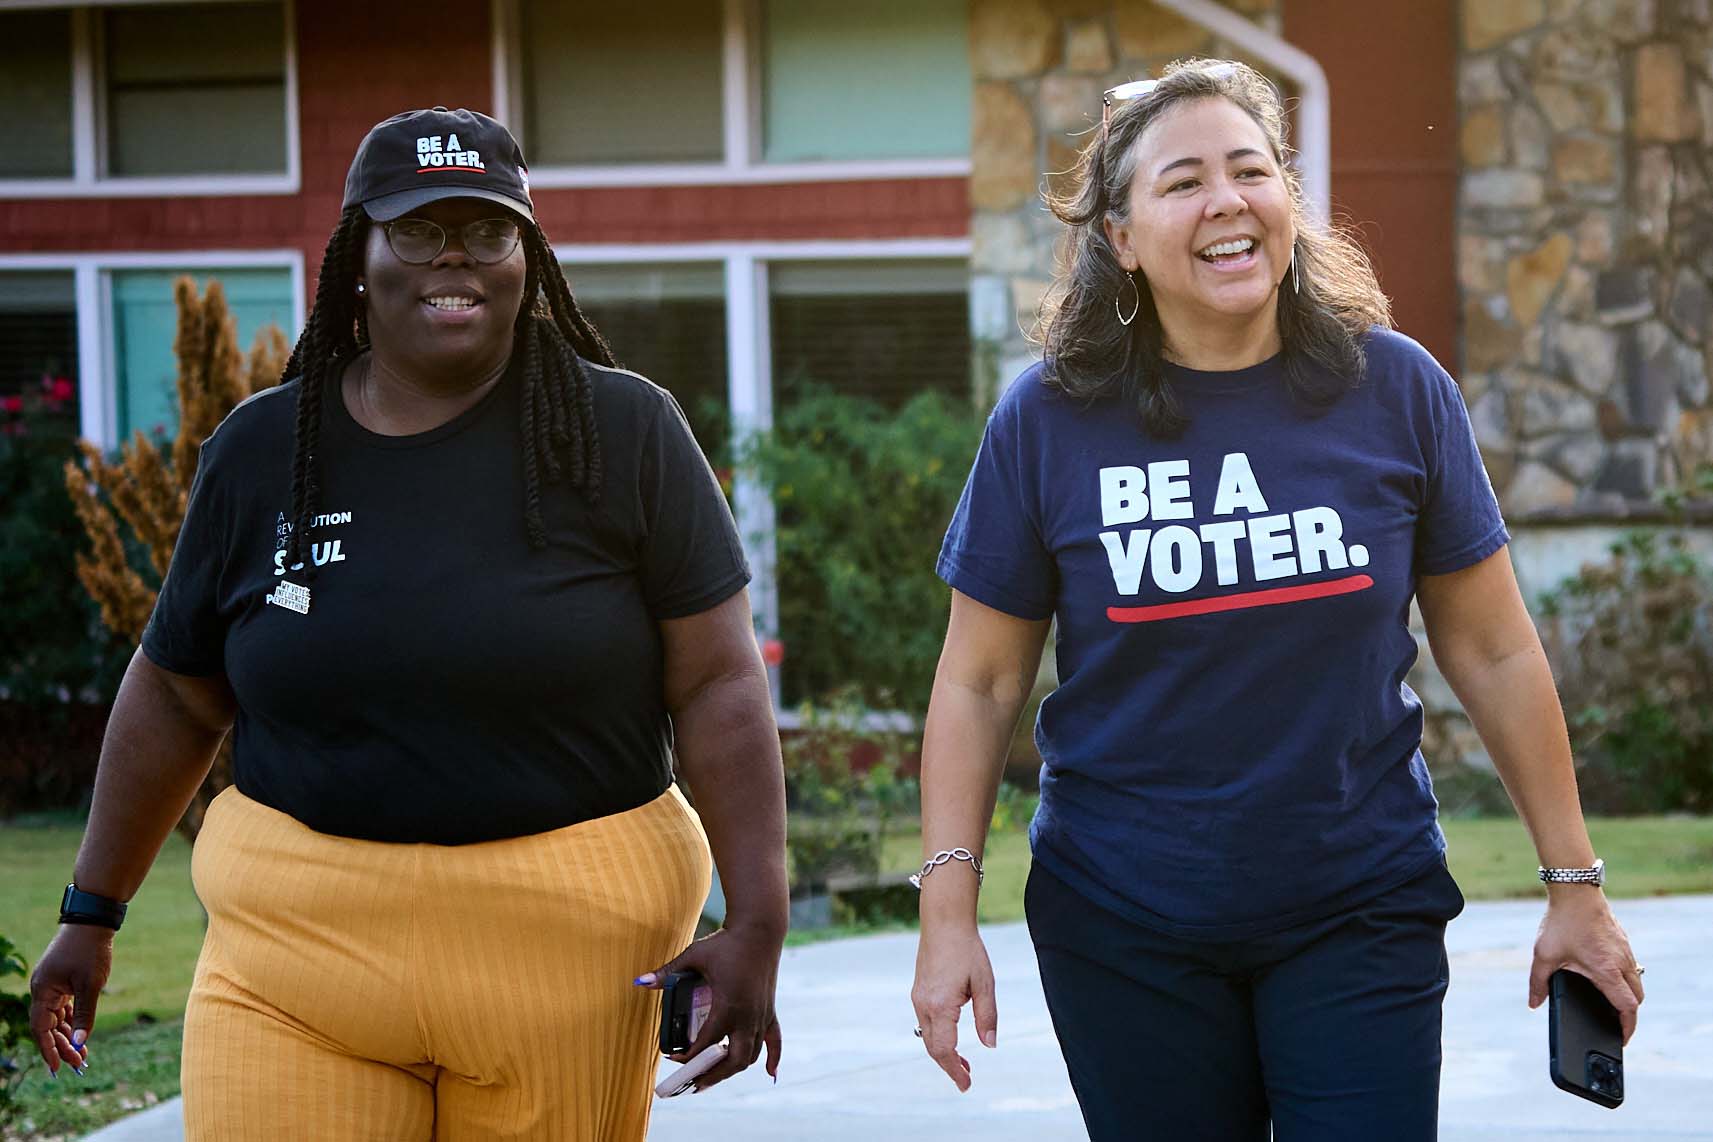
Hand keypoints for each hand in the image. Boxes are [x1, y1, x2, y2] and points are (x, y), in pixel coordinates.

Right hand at [28, 924, 112, 1076]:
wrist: (93, 922)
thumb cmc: (90, 951)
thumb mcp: (91, 985)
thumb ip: (85, 1014)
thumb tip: (79, 1041)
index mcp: (42, 992)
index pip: (40, 1029)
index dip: (48, 1050)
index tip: (57, 1068)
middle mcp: (42, 990)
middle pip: (48, 1026)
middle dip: (62, 1046)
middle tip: (78, 1065)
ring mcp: (51, 985)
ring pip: (56, 1018)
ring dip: (67, 1036)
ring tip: (82, 1055)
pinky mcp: (61, 981)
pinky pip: (62, 1008)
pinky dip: (71, 1021)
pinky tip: (80, 1034)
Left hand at [635, 922, 782, 1089]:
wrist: (759, 928)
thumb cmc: (726, 942)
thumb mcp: (694, 956)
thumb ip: (667, 972)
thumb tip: (640, 982)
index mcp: (727, 1007)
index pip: (705, 1044)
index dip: (688, 1057)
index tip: (673, 1058)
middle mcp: (747, 1016)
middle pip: (731, 1061)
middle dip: (711, 1075)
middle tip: (692, 1082)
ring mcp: (761, 1015)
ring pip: (750, 1056)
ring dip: (732, 1070)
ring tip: (714, 1076)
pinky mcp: (770, 1010)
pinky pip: (775, 1041)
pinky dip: (773, 1059)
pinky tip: (770, 1075)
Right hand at [911, 924, 996, 1091]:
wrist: (944, 923)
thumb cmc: (967, 950)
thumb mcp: (984, 984)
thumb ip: (987, 1016)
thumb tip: (990, 1045)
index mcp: (941, 1006)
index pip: (945, 1050)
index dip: (955, 1071)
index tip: (967, 1085)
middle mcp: (924, 1005)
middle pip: (933, 1048)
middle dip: (949, 1066)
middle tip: (967, 1078)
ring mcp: (918, 998)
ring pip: (928, 1036)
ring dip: (943, 1052)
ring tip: (963, 1062)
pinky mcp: (918, 991)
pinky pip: (926, 1022)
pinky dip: (938, 1036)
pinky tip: (952, 1036)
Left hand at [1528, 888, 1643, 1043]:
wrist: (1575, 890)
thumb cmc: (1561, 922)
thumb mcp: (1544, 955)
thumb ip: (1538, 982)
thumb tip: (1534, 1003)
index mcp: (1606, 971)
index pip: (1628, 1007)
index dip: (1627, 1027)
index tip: (1622, 1038)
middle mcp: (1622, 962)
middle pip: (1638, 997)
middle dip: (1629, 1014)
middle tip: (1617, 1024)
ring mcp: (1625, 950)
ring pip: (1637, 980)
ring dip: (1629, 994)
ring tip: (1613, 1003)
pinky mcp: (1623, 940)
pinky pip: (1631, 965)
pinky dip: (1625, 977)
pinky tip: (1608, 976)